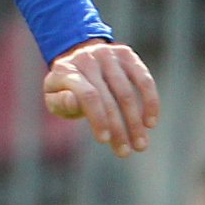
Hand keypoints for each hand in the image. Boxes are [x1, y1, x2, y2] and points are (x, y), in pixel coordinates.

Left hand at [43, 39, 159, 157]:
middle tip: (127, 152)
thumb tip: (73, 101)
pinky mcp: (126, 54)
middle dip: (119, 128)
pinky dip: (150, 102)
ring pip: (127, 92)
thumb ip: (60, 102)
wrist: (78, 59)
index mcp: (65, 70)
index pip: (87, 95)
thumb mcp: (54, 97)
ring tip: (140, 144)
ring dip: (136, 122)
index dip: (98, 119)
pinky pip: (144, 79)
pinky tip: (150, 123)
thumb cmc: (66, 88)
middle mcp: (87, 57)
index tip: (105, 140)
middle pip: (109, 98)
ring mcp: (107, 53)